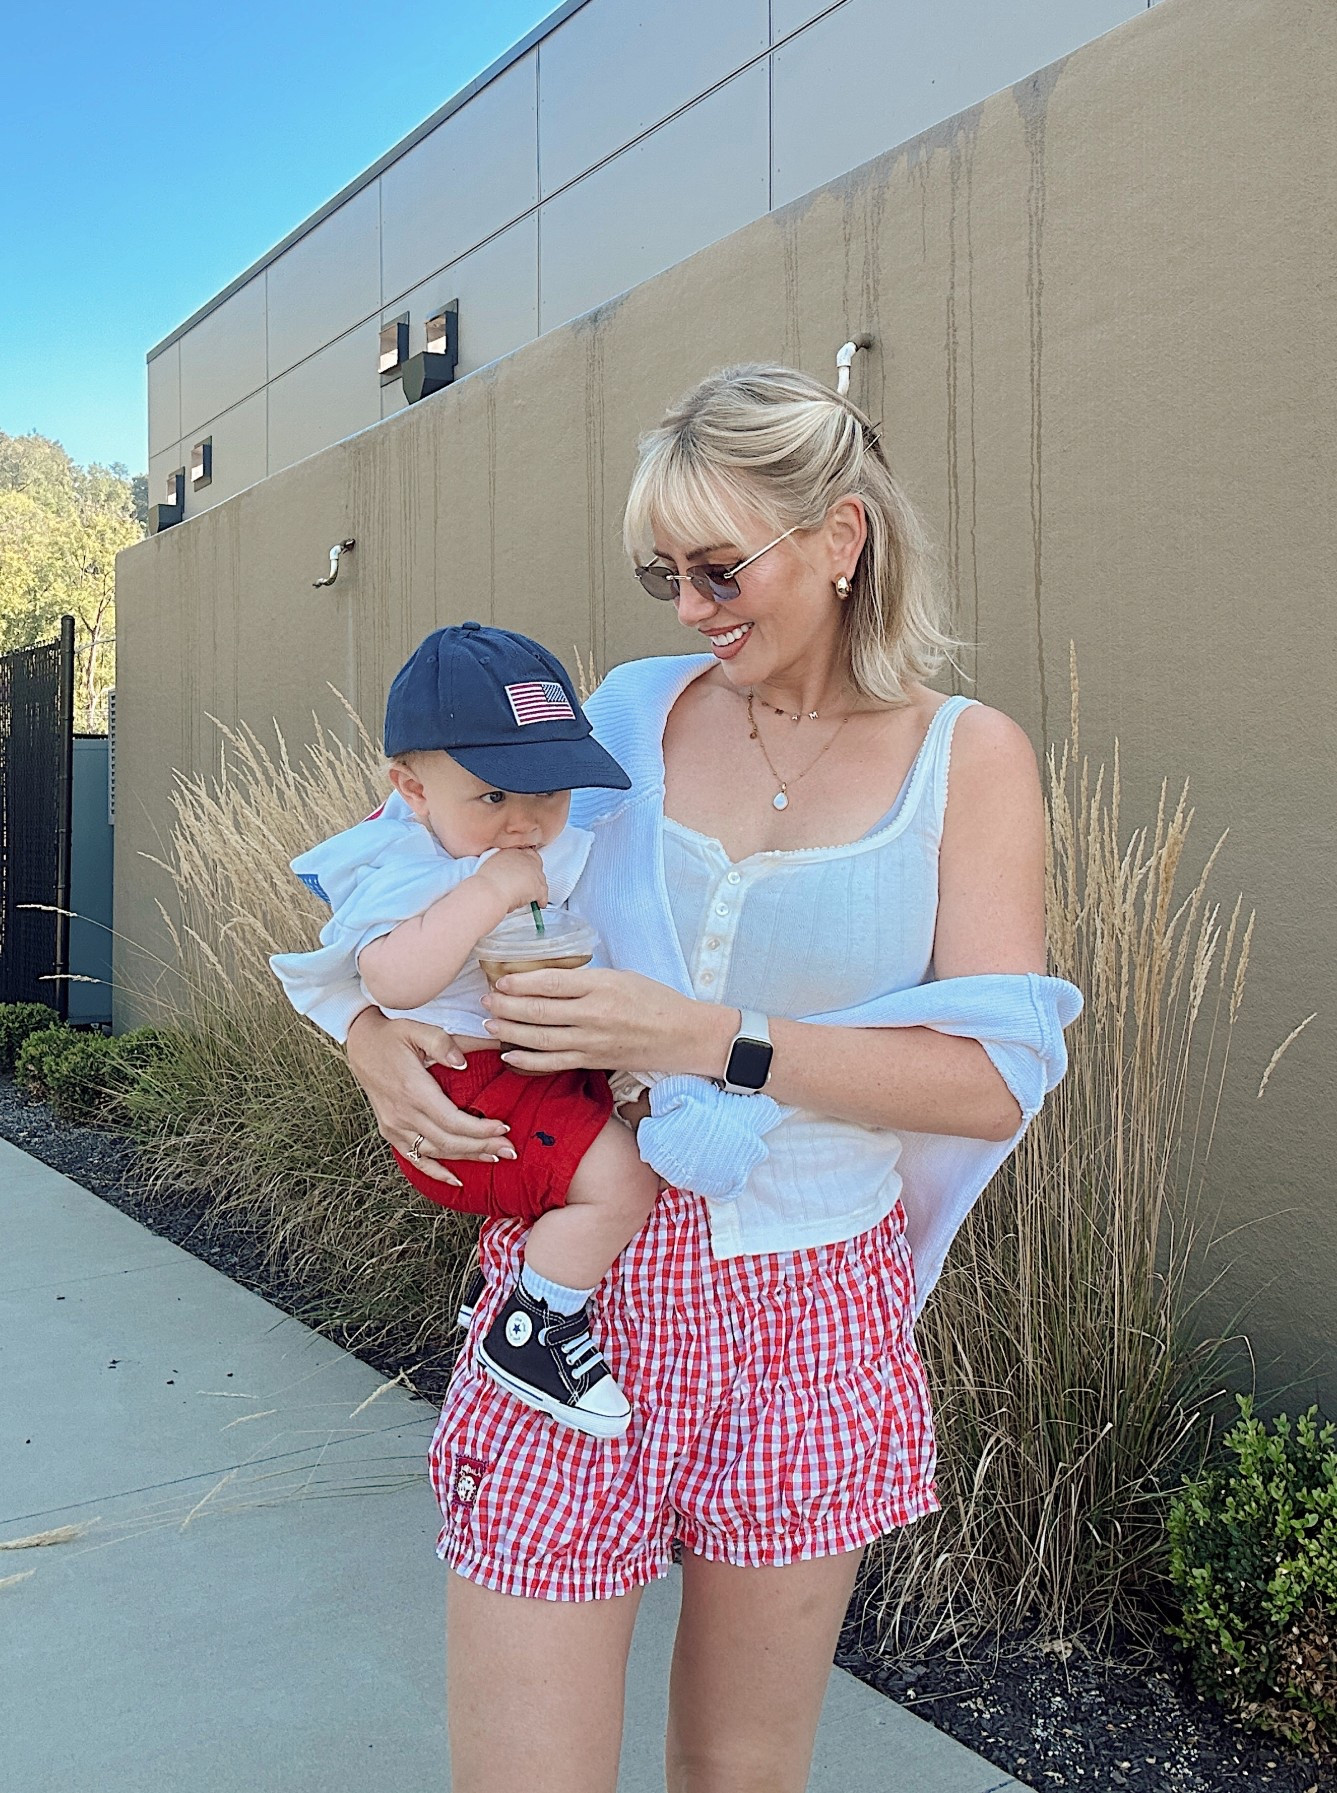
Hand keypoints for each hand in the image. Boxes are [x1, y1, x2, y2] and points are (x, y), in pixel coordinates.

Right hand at [344, 1010, 516, 1181]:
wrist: (361, 1044)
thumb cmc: (392, 1035)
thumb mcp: (417, 1029)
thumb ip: (442, 1043)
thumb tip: (462, 1062)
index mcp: (413, 1091)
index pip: (453, 1121)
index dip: (480, 1130)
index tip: (504, 1128)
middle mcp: (403, 1114)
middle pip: (448, 1141)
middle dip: (482, 1147)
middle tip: (510, 1149)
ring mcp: (394, 1126)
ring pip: (435, 1152)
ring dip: (467, 1157)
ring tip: (494, 1157)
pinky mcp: (390, 1131)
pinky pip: (414, 1158)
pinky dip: (435, 1172)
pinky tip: (455, 1180)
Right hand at [474, 847, 547, 914]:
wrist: (488, 892)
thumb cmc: (484, 883)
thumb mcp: (489, 865)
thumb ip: (500, 866)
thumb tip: (504, 874)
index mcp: (510, 851)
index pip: (525, 852)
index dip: (526, 862)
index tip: (525, 869)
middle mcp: (524, 858)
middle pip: (536, 864)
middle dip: (534, 874)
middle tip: (530, 882)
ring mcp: (533, 871)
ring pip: (541, 879)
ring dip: (537, 886)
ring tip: (533, 895)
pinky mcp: (537, 886)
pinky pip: (543, 894)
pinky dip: (541, 900)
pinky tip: (539, 904)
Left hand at [482, 965, 735, 1078]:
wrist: (683, 1035)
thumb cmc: (654, 1000)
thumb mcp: (621, 976)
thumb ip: (584, 979)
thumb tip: (546, 980)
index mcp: (601, 986)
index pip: (551, 983)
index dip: (520, 982)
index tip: (500, 980)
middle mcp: (594, 1015)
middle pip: (539, 1011)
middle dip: (507, 1007)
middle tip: (485, 1001)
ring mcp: (592, 1042)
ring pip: (540, 1039)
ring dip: (510, 1032)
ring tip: (489, 1024)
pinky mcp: (593, 1062)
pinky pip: (553, 1064)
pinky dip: (528, 1060)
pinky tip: (509, 1054)